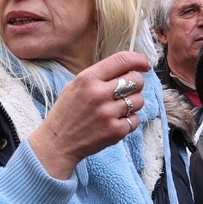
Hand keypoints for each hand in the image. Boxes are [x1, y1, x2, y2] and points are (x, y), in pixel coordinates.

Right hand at [28, 51, 150, 178]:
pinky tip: (116, 121)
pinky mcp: (115, 131)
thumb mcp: (75, 85)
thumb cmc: (67, 112)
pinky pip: (136, 119)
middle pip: (137, 80)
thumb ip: (99, 75)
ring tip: (119, 108)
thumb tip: (127, 67)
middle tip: (129, 90)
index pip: (122, 60)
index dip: (139, 60)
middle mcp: (99, 94)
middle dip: (137, 83)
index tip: (145, 64)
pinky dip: (130, 120)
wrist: (57, 143)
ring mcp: (108, 113)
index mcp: (88, 78)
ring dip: (134, 103)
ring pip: (139, 100)